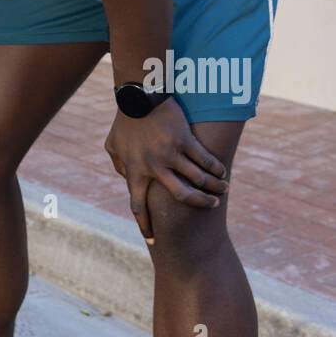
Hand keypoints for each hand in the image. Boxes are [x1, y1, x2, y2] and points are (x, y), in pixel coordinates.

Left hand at [104, 97, 228, 242]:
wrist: (139, 94)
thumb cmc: (125, 119)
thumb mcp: (113, 144)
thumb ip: (119, 164)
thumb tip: (126, 179)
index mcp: (135, 170)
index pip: (138, 205)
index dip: (146, 225)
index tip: (153, 242)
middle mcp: (154, 167)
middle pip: (180, 196)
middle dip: (198, 204)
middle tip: (210, 206)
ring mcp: (170, 153)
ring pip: (198, 179)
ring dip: (213, 187)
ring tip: (222, 190)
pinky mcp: (184, 139)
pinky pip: (204, 159)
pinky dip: (215, 168)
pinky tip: (221, 172)